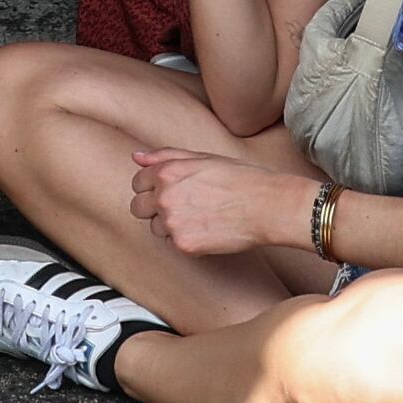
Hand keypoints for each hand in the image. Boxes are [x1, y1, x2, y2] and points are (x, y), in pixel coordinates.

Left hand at [130, 147, 303, 262]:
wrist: (265, 206)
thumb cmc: (239, 178)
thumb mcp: (201, 158)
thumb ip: (164, 156)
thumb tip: (136, 157)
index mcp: (167, 172)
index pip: (138, 183)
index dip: (152, 186)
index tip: (169, 190)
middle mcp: (165, 197)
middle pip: (138, 208)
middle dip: (154, 207)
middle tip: (182, 205)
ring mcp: (173, 223)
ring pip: (155, 228)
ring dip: (170, 224)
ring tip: (199, 215)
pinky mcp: (184, 245)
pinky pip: (172, 244)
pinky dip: (185, 239)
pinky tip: (205, 228)